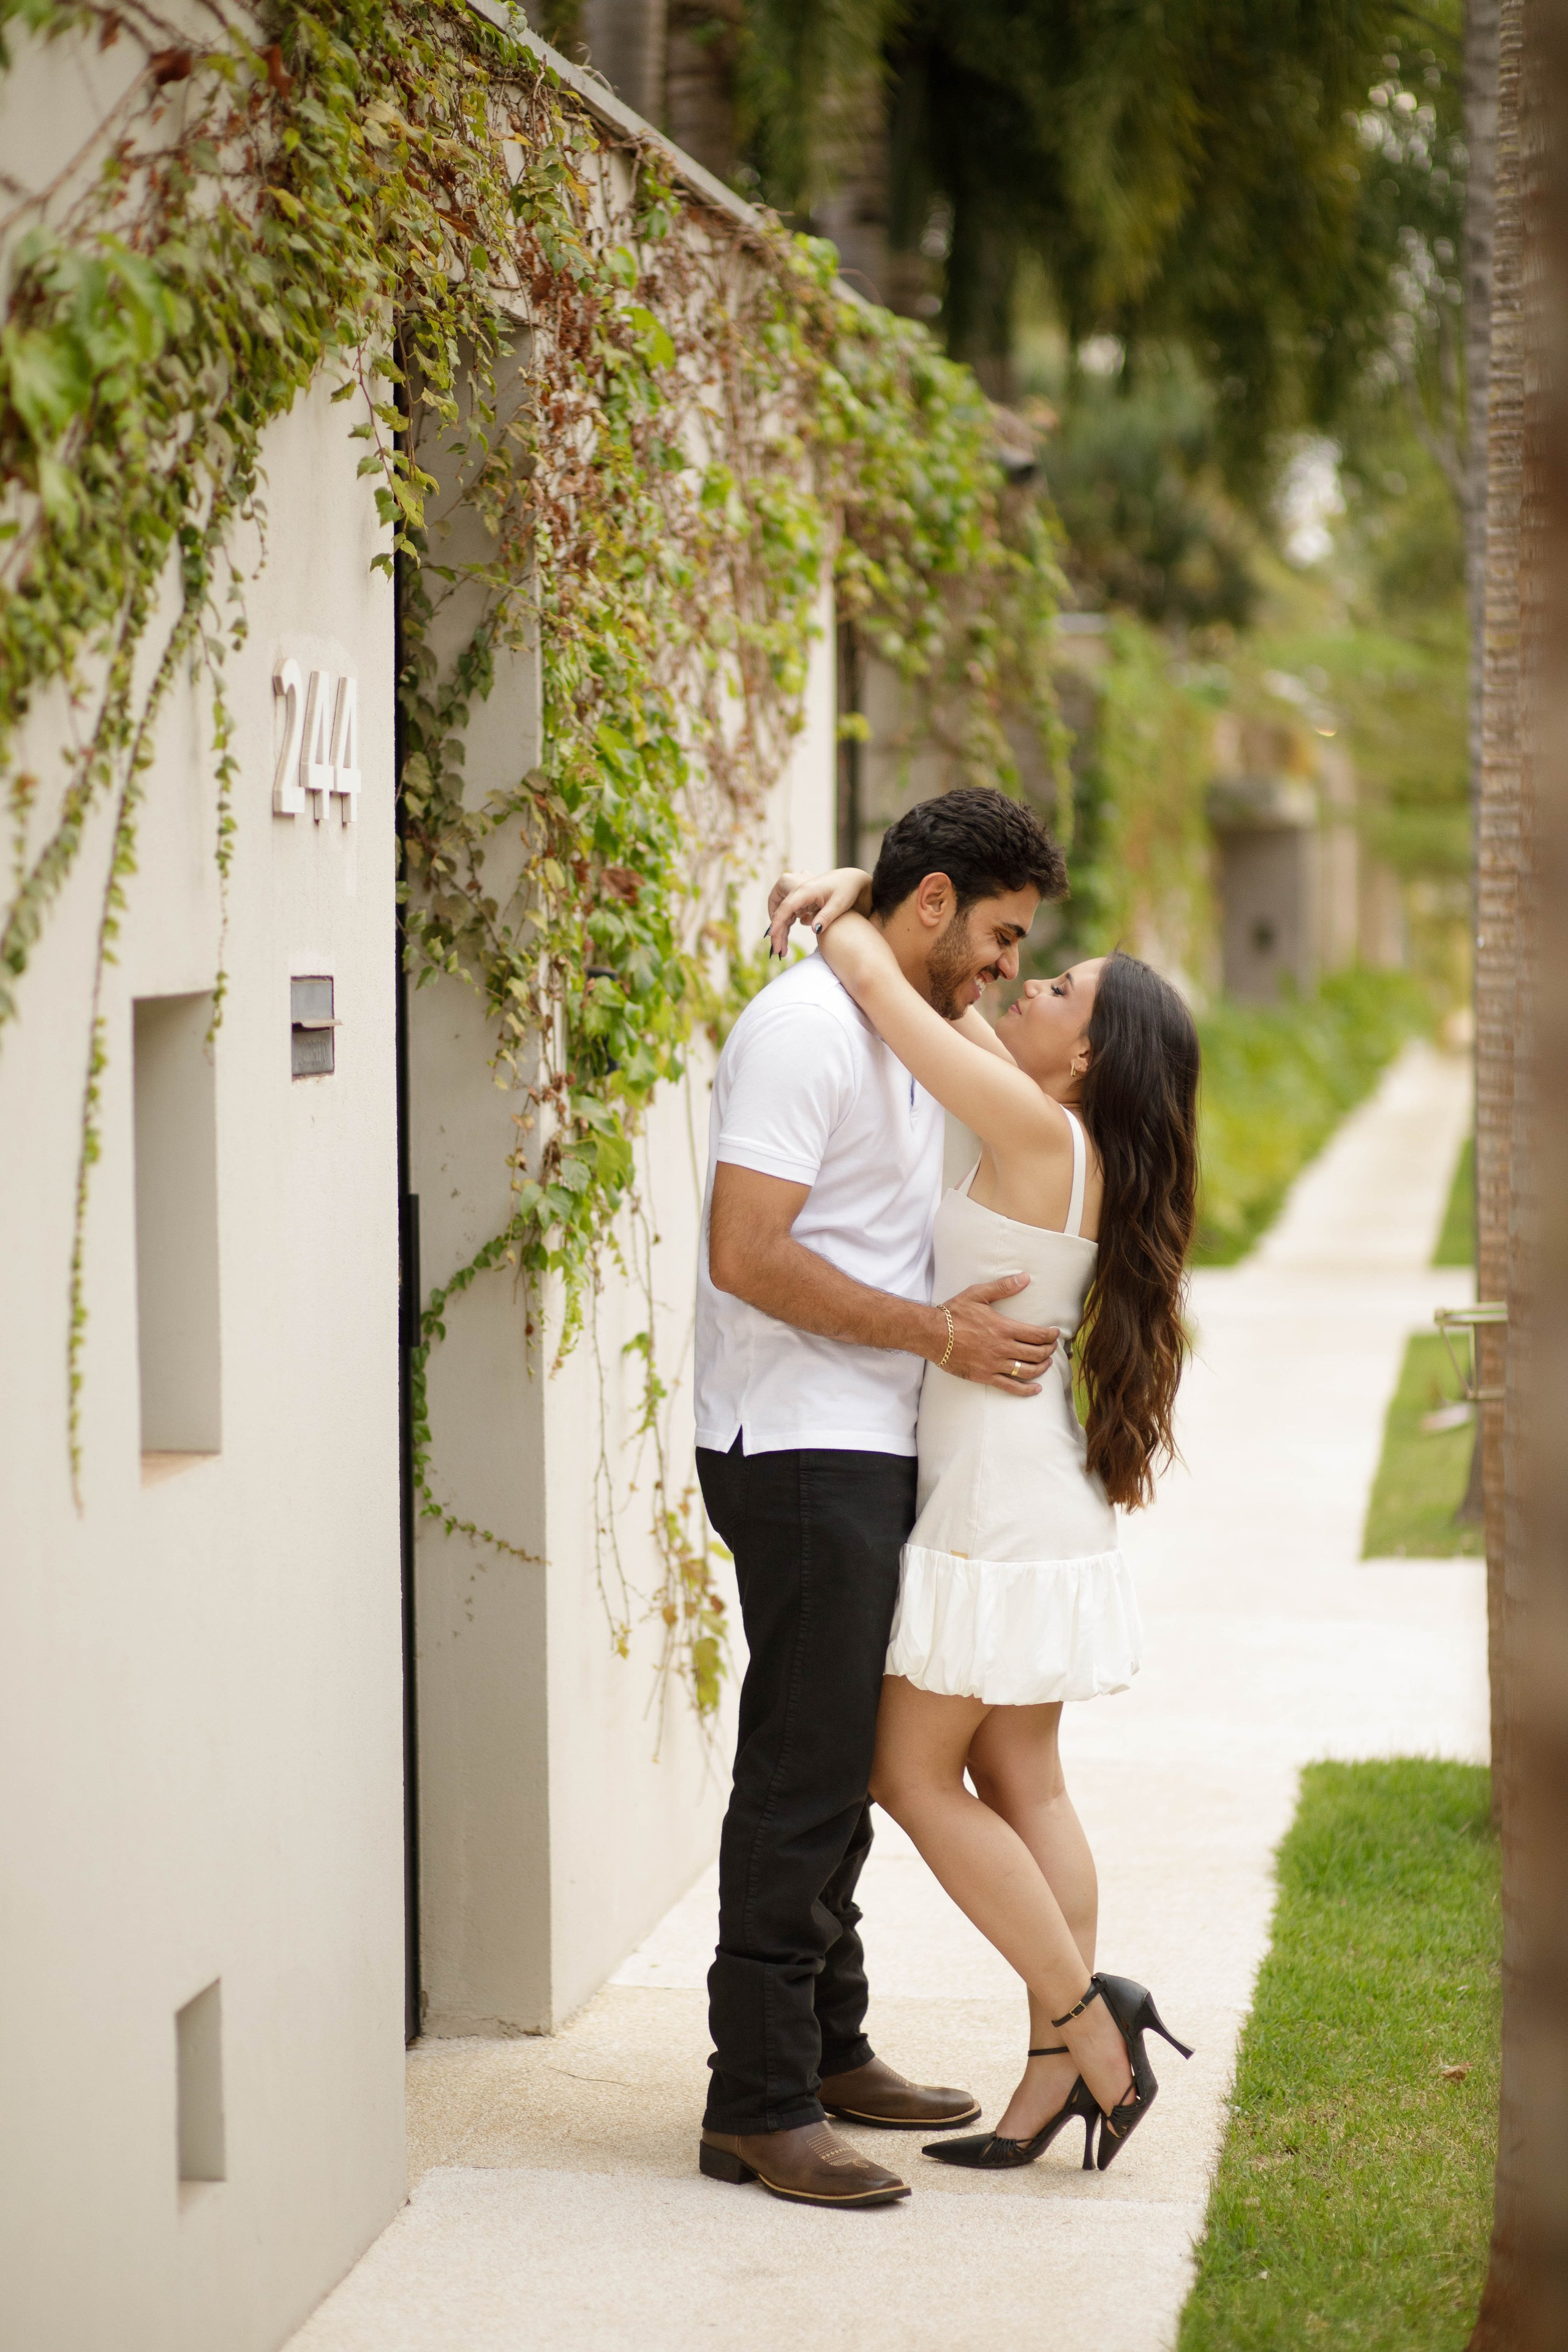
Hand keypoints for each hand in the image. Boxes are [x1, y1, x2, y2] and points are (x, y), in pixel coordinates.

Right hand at [767, 866, 872, 956]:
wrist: (851, 879)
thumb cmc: (847, 889)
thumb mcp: (839, 904)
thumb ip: (826, 917)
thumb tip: (814, 930)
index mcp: (806, 890)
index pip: (786, 906)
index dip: (777, 921)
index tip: (771, 935)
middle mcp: (799, 890)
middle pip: (781, 911)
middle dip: (776, 931)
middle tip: (778, 950)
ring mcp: (799, 894)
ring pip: (783, 913)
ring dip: (781, 930)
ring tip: (783, 949)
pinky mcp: (801, 899)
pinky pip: (789, 912)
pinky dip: (787, 925)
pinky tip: (787, 938)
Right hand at [935, 1275, 1058, 1394]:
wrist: (932, 1334)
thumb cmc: (953, 1313)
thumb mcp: (978, 1294)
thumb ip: (1003, 1287)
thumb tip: (1025, 1277)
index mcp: (1004, 1329)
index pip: (1037, 1335)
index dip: (1050, 1335)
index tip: (1056, 1333)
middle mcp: (1003, 1349)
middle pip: (1036, 1354)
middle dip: (1049, 1351)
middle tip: (1053, 1348)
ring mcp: (994, 1365)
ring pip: (1027, 1371)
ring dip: (1041, 1368)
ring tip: (1046, 1364)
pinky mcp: (985, 1376)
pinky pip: (1010, 1387)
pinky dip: (1026, 1390)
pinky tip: (1036, 1389)